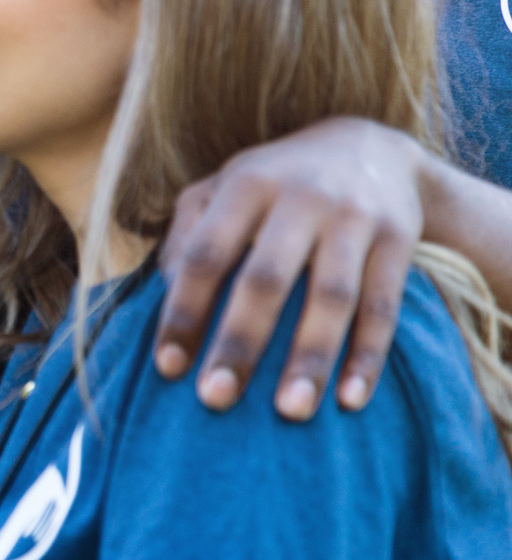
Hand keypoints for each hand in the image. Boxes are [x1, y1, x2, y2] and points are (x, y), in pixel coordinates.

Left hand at [153, 116, 427, 417]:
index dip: (182, 310)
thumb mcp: (224, 188)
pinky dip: (368, 355)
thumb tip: (160, 292)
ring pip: (332, 297)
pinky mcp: (398, 239)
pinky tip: (350, 399)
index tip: (167, 368)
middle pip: (266, 278)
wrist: (371, 148)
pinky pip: (383, 305)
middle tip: (215, 399)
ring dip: (310, 358)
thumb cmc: (274, 183)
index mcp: (245, 185)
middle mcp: (300, 197)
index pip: (206, 254)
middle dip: (240, 341)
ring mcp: (354, 218)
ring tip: (291, 412)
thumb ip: (188, 233)